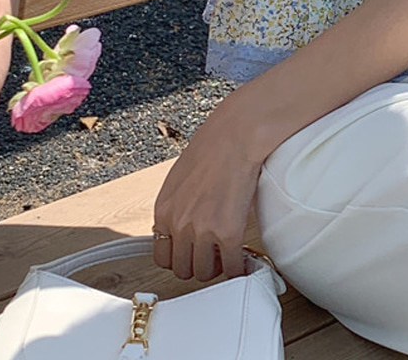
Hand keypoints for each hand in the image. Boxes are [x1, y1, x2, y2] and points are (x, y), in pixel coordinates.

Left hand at [152, 105, 263, 281]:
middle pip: (182, 269)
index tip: (194, 253)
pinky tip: (245, 258)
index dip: (181, 258)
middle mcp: (179, 224)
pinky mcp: (228, 232)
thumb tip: (188, 219)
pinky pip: (232, 266)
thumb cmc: (214, 145)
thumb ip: (179, 203)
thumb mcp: (182, 176)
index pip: (162, 257)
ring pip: (205, 273)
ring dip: (219, 268)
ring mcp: (202, 231)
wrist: (237, 135)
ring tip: (230, 254)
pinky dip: (239, 267)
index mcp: (164, 210)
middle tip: (215, 255)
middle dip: (200, 265)